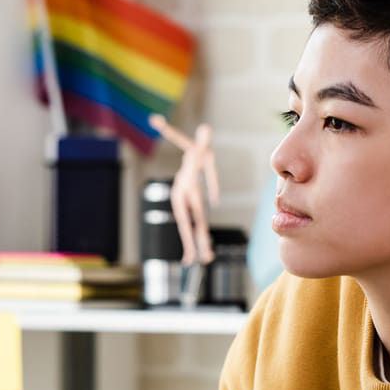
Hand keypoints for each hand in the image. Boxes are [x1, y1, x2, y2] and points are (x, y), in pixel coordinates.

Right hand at [149, 114, 219, 264]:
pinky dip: (198, 236)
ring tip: (204, 260)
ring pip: (191, 228)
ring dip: (197, 244)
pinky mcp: (188, 209)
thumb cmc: (197, 152)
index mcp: (185, 193)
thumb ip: (202, 142)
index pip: (194, 215)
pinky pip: (193, 224)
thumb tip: (206, 128)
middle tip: (201, 261)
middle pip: (190, 226)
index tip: (201, 245)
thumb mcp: (200, 148)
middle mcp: (182, 202)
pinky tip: (203, 249)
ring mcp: (184, 207)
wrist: (188, 157)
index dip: (198, 230)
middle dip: (196, 244)